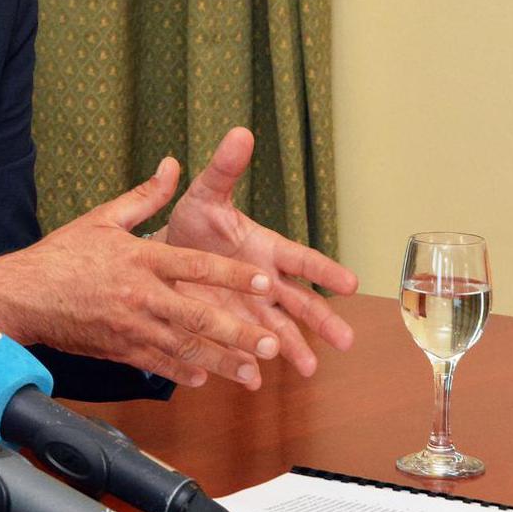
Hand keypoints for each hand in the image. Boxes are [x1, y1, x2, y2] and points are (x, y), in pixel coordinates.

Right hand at [0, 157, 286, 389]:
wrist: (22, 293)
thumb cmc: (62, 254)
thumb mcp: (103, 218)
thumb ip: (145, 197)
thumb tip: (172, 165)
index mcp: (139, 258)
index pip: (196, 266)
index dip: (232, 274)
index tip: (264, 282)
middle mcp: (139, 295)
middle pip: (197, 315)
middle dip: (238, 332)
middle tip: (271, 343)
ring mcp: (129, 326)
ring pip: (183, 348)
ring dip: (219, 361)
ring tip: (250, 373)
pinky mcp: (117, 347)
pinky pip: (156, 364)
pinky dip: (182, 373)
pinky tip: (204, 378)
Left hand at [164, 127, 358, 376]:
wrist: (163, 257)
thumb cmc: (193, 224)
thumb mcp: (206, 196)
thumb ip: (224, 170)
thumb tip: (239, 132)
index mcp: (267, 249)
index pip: (301, 260)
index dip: (324, 271)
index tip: (349, 283)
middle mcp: (264, 283)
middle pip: (299, 303)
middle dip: (321, 321)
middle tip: (346, 340)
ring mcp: (248, 309)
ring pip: (277, 331)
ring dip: (292, 349)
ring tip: (306, 369)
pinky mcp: (227, 329)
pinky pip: (241, 348)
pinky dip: (247, 363)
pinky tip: (253, 379)